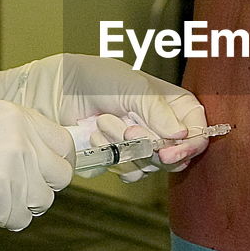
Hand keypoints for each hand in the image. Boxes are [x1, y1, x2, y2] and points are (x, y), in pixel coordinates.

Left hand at [0, 53, 209, 180]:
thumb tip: (182, 135)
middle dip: (151, 145)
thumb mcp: (130, 86)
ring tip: (103, 123)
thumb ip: (159, 110)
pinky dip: (115, 160)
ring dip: (127, 147)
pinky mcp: (121, 158)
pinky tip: (98, 142)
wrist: (51, 93)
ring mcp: (141, 143)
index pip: (197, 127)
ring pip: (153, 164)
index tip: (170, 150)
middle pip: (178, 151)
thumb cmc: (92, 78)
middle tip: (128, 131)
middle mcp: (160, 124)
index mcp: (171, 102)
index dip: (191, 142)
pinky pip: (132, 171)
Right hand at [0, 101, 74, 250]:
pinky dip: (6, 218)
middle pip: (62, 174)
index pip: (64, 142)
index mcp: (18, 116)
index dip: (55, 157)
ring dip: (25, 202)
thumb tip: (39, 151)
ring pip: (43, 200)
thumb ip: (13, 131)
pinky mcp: (1, 204)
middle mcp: (24, 143)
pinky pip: (20, 219)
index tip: (43, 166)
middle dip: (44, 182)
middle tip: (19, 185)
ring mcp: (15, 174)